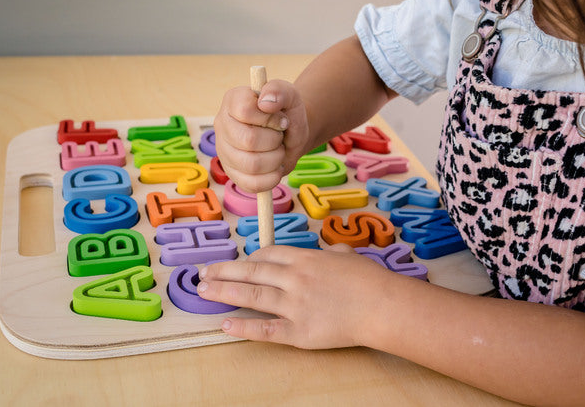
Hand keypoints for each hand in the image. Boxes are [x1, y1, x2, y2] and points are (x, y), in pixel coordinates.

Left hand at [196, 245, 395, 348]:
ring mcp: (294, 305)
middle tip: (203, 273)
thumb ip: (334, 253)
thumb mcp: (348, 256)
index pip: (267, 255)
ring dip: (223, 292)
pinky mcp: (298, 332)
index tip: (237, 262)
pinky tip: (225, 324)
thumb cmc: (370, 280)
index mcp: (305, 259)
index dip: (248, 258)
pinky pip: (265, 329)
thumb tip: (333, 251)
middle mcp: (293, 279)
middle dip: (224, 271)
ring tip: (203, 291)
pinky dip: (243, 327)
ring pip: (251, 295)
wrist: (381, 305)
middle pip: (251, 271)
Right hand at [214, 80, 308, 192]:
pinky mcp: (233, 174)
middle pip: (248, 140)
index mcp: (233, 101)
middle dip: (274, 140)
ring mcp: (224, 151)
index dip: (269, 118)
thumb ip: (279, 91)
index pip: (244, 110)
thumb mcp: (290, 96)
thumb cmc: (286, 113)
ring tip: (278, 150)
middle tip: (280, 136)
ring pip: (251, 164)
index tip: (280, 119)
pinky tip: (276, 167)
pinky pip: (252, 184)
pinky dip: (272, 178)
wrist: (291, 135)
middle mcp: (223, 125)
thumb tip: (266, 102)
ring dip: (276, 159)